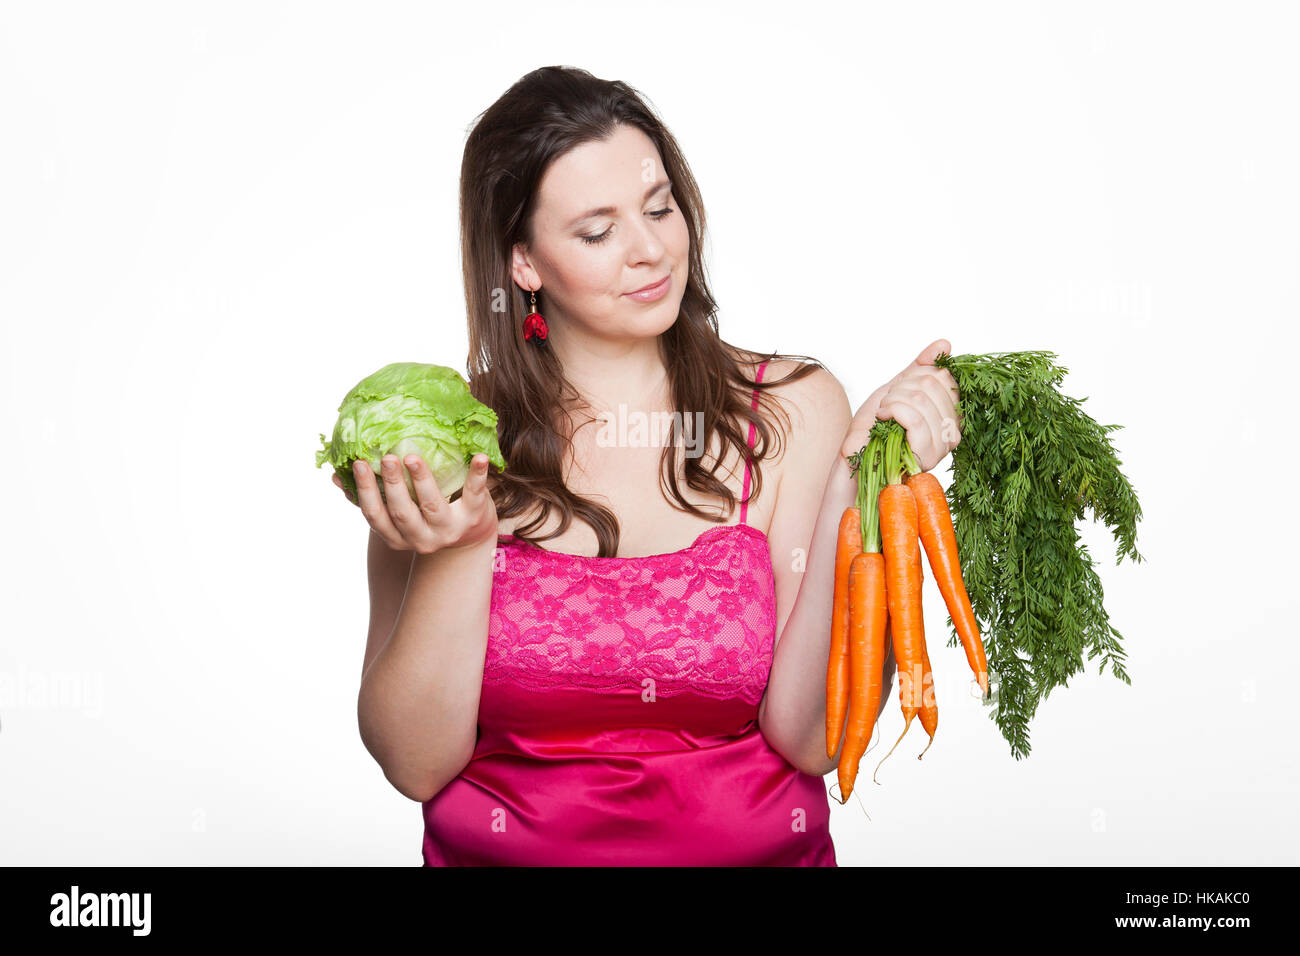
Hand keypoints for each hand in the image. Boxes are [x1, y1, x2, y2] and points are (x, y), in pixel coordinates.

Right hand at [334, 453, 498, 552]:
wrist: (471, 533)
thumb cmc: (425, 515)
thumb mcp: (397, 512)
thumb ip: (370, 496)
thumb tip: (336, 475)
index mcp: (398, 537)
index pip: (375, 516)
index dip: (366, 491)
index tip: (359, 464)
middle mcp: (421, 539)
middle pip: (402, 512)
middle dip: (393, 484)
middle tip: (387, 458)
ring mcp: (448, 530)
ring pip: (432, 506)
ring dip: (422, 480)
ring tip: (413, 457)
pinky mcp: (473, 517)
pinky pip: (474, 494)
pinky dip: (477, 475)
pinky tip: (480, 457)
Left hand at [841, 338, 961, 472]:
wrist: (855, 453)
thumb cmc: (875, 426)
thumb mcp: (897, 389)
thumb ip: (921, 367)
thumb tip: (944, 344)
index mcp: (951, 414)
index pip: (943, 376)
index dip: (913, 378)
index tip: (898, 393)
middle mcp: (953, 431)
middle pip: (931, 384)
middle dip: (900, 389)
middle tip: (888, 406)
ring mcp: (943, 446)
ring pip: (921, 399)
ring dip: (892, 401)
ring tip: (884, 415)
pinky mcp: (928, 456)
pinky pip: (915, 419)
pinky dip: (892, 412)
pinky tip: (883, 419)